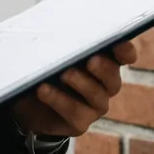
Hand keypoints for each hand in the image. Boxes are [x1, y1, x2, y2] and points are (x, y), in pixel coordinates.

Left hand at [10, 40, 138, 137]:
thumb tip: (59, 30)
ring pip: (96, 95)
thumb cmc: (46, 70)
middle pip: (113, 78)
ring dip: (80, 83)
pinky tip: (43, 90)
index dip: (125, 51)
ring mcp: (95, 106)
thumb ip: (63, 44)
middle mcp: (105, 85)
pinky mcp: (80, 122)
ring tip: (63, 74)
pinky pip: (74, 112)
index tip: (119, 43)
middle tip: (90, 60)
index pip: (124, 56)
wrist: (28, 104)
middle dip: (103, 68)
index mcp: (104, 63)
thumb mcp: (53, 54)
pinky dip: (58, 99)